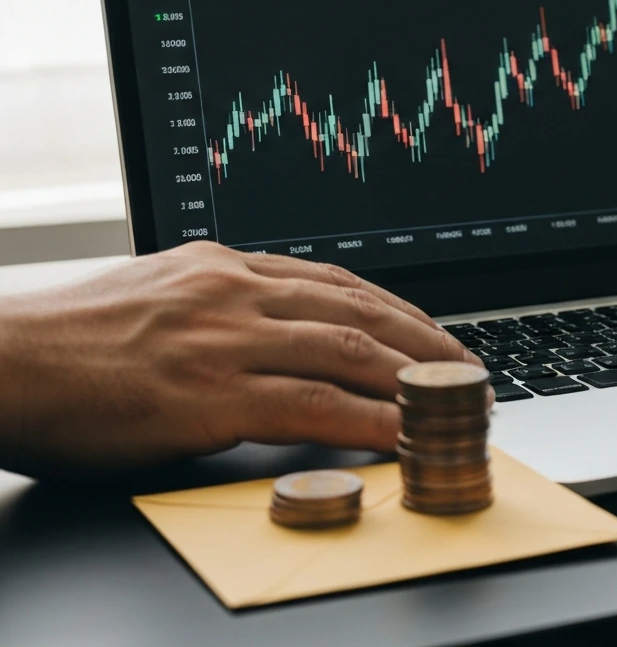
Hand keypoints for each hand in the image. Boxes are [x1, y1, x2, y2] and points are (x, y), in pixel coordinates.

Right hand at [0, 242, 480, 474]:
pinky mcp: (206, 396)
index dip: (397, 309)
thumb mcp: (155, 296)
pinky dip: (367, 420)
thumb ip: (219, 308)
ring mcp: (223, 341)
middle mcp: (233, 294)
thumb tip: (267, 334)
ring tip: (452, 402)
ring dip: (413, 379)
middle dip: (424, 342)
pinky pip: (311, 406)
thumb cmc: (65, 341)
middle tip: (466, 368)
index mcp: (223, 268)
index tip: (430, 333)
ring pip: (347, 352)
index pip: (337, 282)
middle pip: (359, 311)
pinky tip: (400, 435)